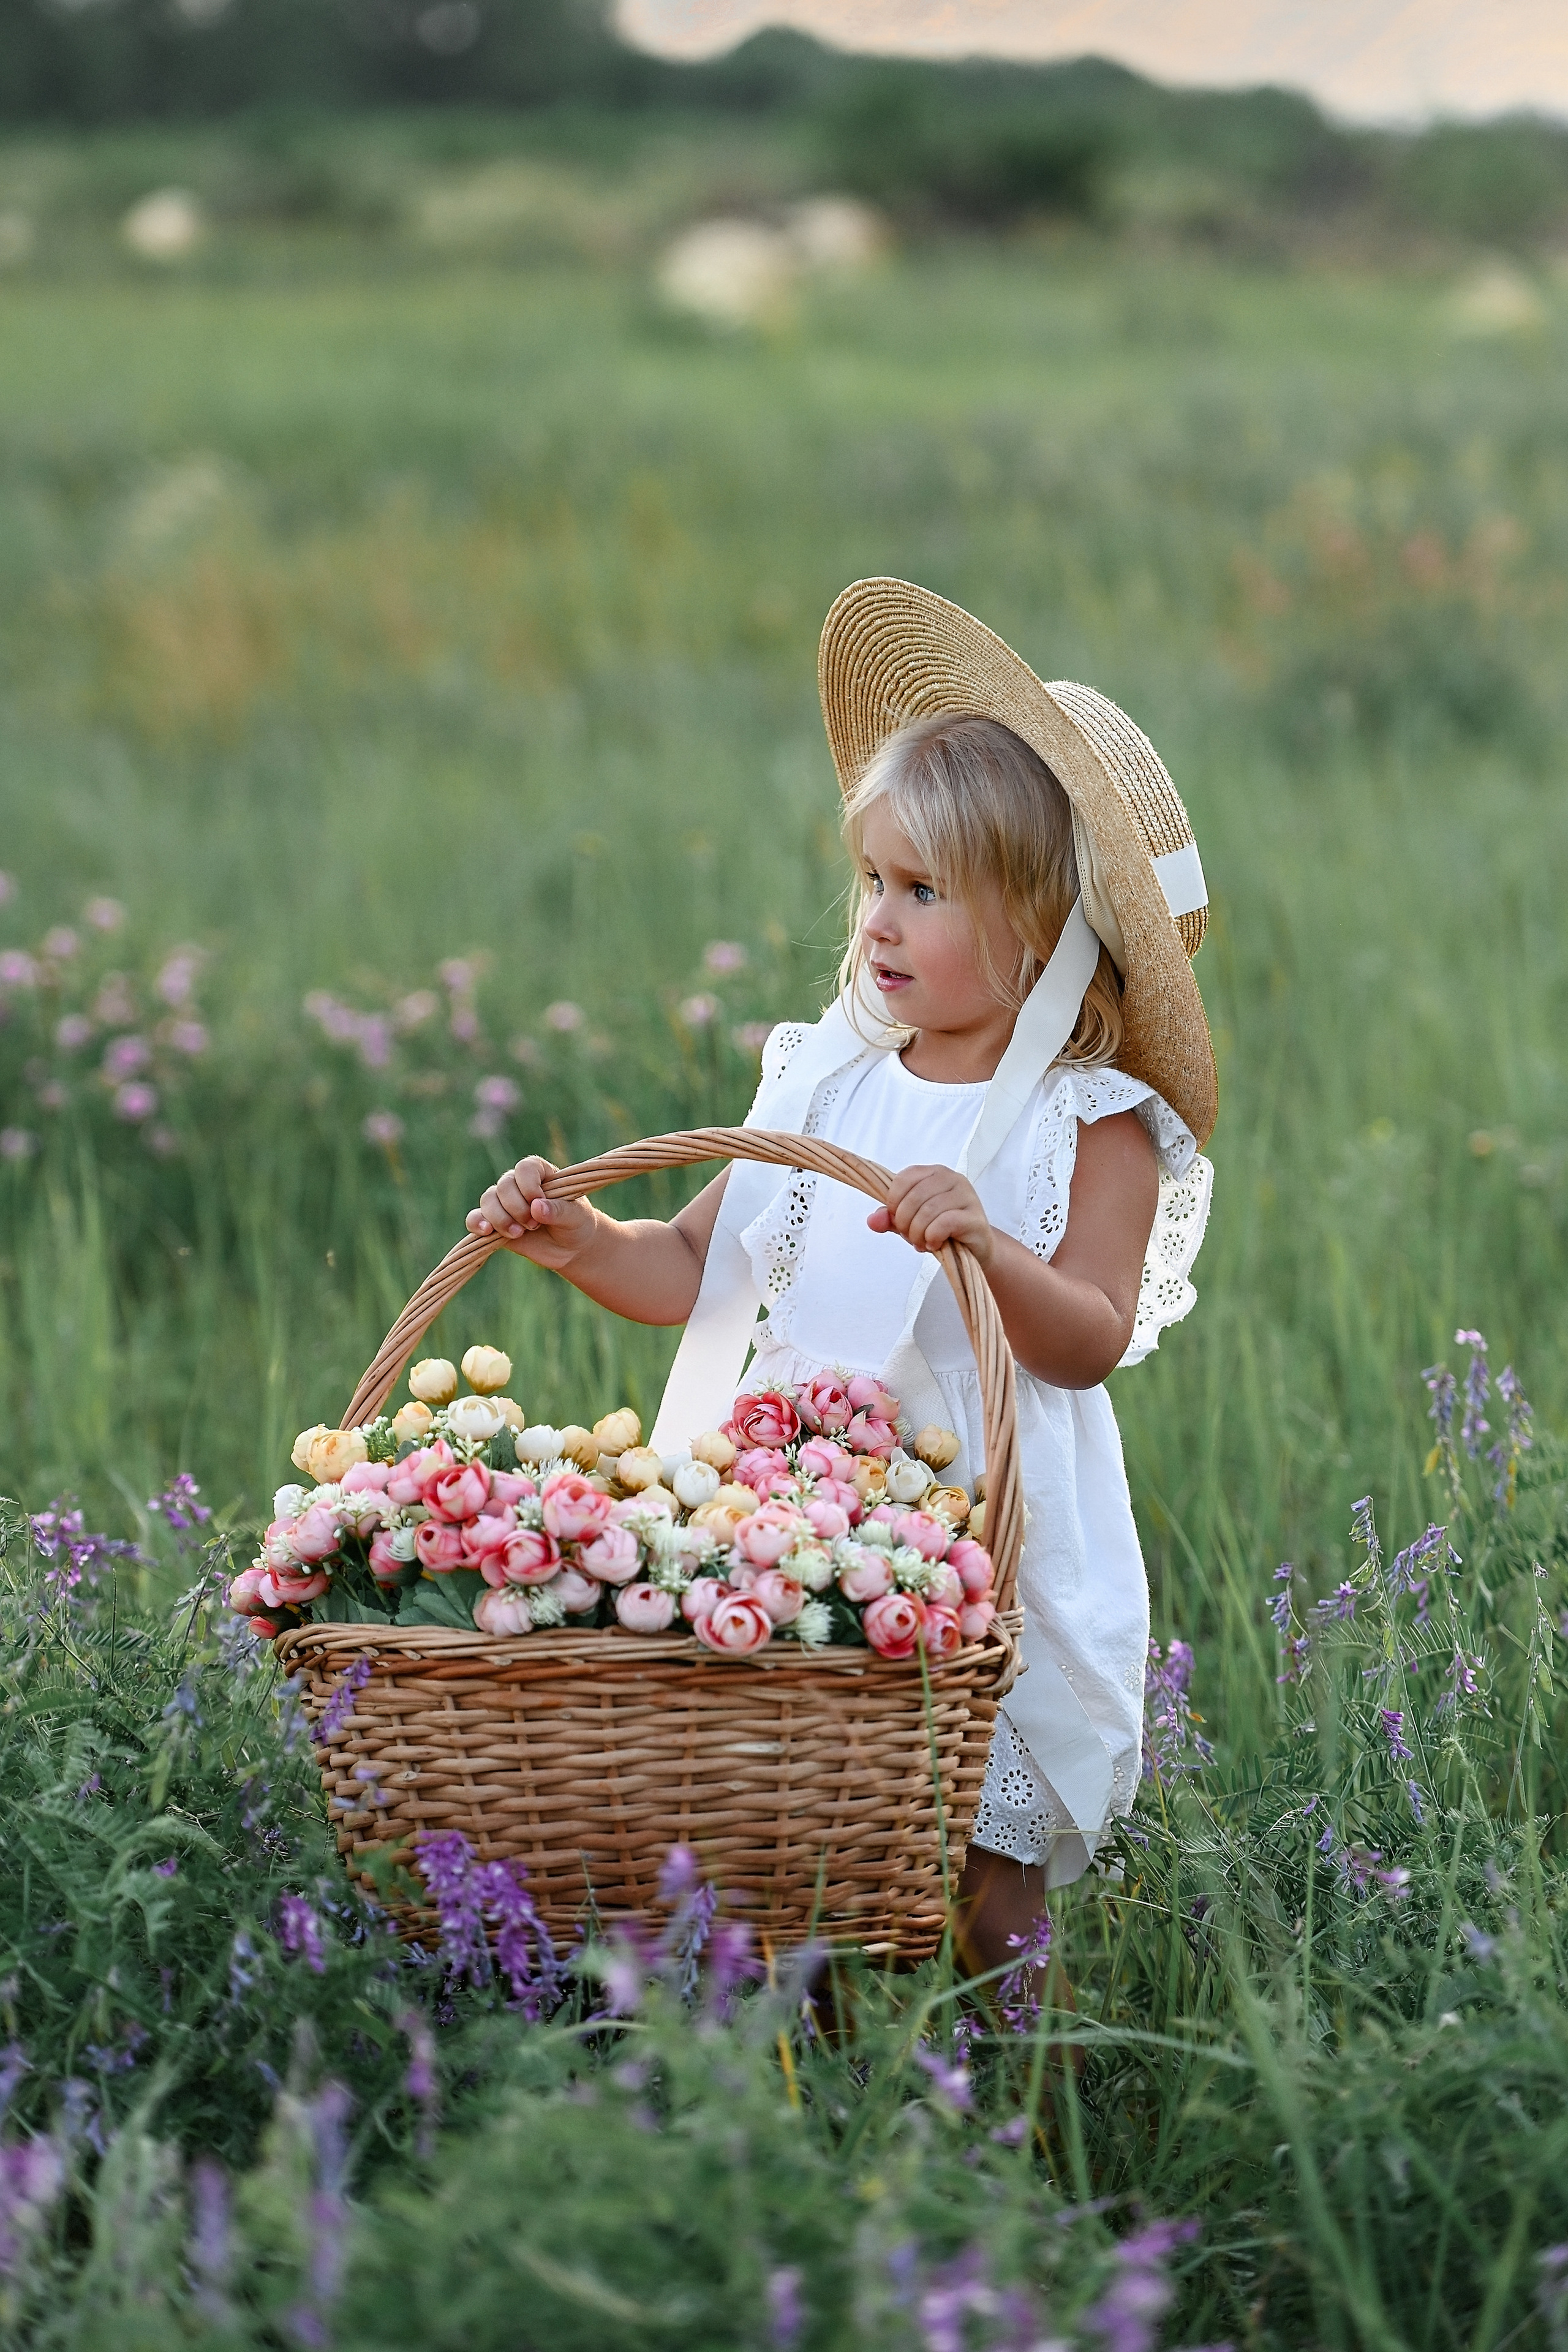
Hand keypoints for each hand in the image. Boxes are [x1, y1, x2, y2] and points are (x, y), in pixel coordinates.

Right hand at [466, 1156, 597, 1269]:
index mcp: (540, 1173)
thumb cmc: (576, 1224)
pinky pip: (475, 1218)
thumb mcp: (576, 1216)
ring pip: (488, 1200)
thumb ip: (559, 1210)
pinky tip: (486, 1232)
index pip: (525, 1168)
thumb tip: (536, 1207)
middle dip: (517, 1208)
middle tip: (534, 1225)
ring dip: (500, 1218)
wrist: (571, 1248)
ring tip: (518, 1233)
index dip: (529, 1185)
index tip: (539, 1202)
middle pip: (504, 1186)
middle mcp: (519, 1184)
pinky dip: (477, 1223)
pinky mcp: (495, 1223)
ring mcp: (505, 1203)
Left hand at [867, 1164, 994, 1263]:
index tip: (897, 1219)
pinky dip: (933, 1237)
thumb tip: (872, 1221)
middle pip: (914, 1197)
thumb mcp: (910, 1223)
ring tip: (922, 1242)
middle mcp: (952, 1178)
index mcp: (934, 1173)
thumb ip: (890, 1219)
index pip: (903, 1179)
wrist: (974, 1248)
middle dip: (904, 1223)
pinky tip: (935, 1244)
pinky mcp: (974, 1217)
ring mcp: (966, 1196)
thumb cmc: (943, 1230)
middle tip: (910, 1237)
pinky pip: (944, 1223)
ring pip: (928, 1211)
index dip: (893, 1203)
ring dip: (918, 1233)